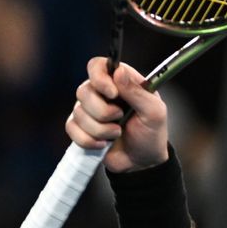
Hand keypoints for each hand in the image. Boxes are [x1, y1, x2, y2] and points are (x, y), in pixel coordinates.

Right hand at [66, 57, 169, 172]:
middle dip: (103, 111)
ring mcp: (89, 110)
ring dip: (100, 129)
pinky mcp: (81, 128)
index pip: (98, 65)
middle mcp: (101, 93)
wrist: (142, 162)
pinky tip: (104, 144)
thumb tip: (119, 71)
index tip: (112, 93)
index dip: (99, 77)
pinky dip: (90, 140)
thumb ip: (137, 92)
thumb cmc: (152, 134)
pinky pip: (72, 129)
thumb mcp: (154, 112)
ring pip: (78, 113)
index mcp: (121, 82)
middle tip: (120, 118)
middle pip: (84, 91)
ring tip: (117, 133)